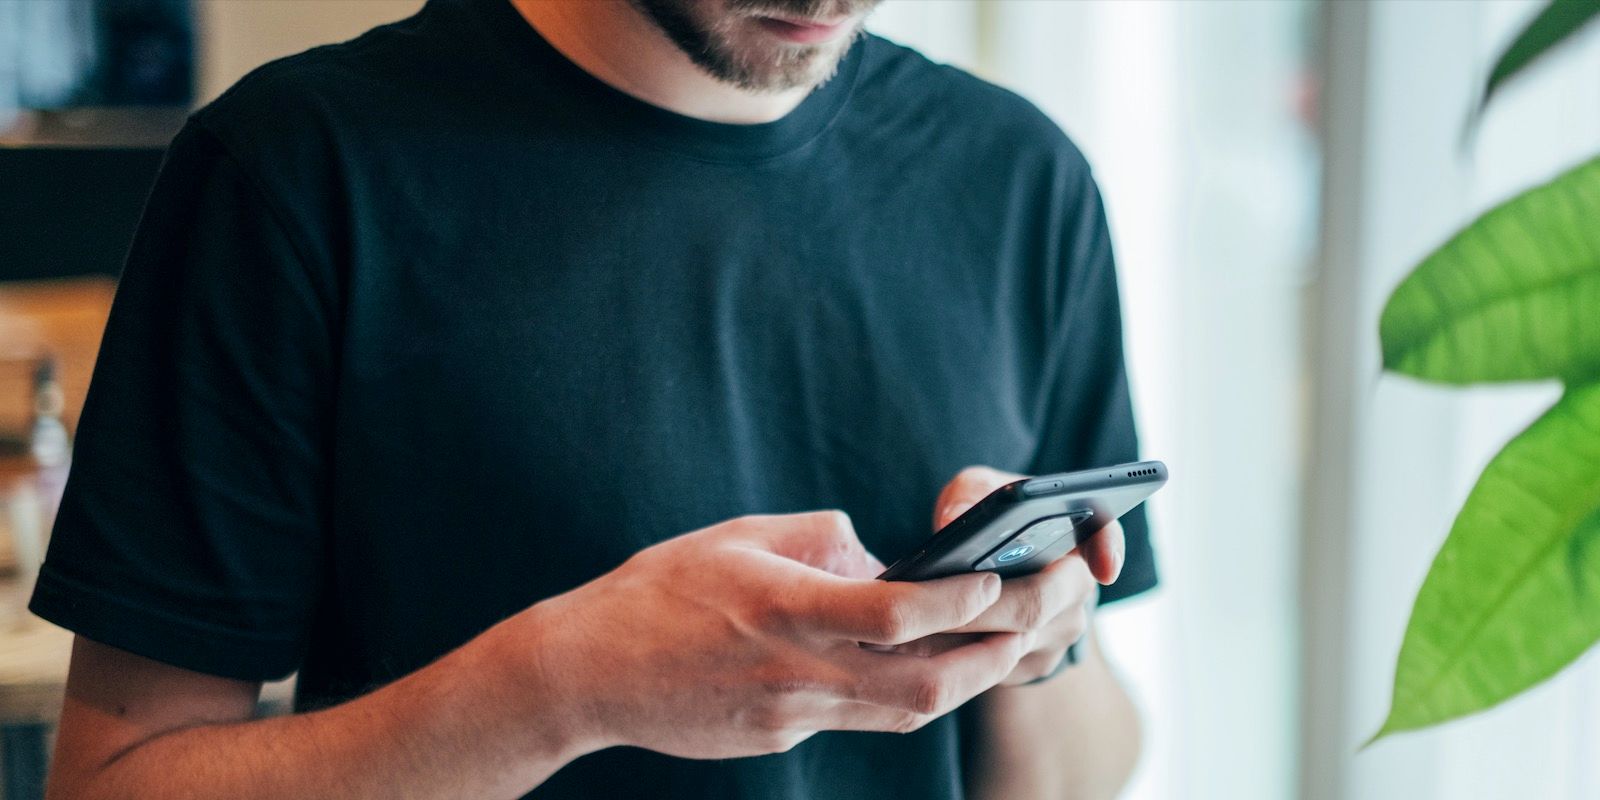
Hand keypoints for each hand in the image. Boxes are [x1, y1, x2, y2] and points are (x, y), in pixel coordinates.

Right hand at [507, 511, 1034, 759]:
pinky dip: (906, 694)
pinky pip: (864, 720)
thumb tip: (877, 552)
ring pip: (908, 714)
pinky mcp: (782, 737)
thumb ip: (818, 540)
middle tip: (1041, 617)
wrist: (588, 672)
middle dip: (996, 653)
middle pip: (927, 684)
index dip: (962, 599)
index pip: (899, 613)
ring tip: (1007, 644)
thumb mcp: (738, 536)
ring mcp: (793, 715)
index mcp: (788, 610)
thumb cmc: (658, 590)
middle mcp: (800, 671)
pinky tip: (928, 668)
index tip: (1001, 575)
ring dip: (967, 680)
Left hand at [911, 466, 1125, 685]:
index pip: (1104, 535)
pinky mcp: (1034, 665)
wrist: (991, 570)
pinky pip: (997, 666)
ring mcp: (1060, 632)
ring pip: (1012, 641)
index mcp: (1075, 534)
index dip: (1108, 550)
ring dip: (963, 633)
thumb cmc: (986, 520)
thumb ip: (969, 494)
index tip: (1103, 568)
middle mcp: (1077, 586)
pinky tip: (920, 644)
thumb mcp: (977, 492)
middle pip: (1037, 602)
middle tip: (932, 600)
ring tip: (912, 622)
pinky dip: (957, 654)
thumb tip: (954, 520)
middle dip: (982, 603)